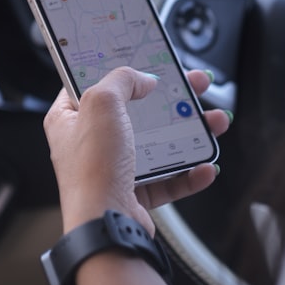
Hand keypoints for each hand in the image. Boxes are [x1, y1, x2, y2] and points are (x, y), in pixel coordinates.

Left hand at [43, 66, 231, 235]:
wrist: (106, 223)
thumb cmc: (92, 168)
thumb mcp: (101, 103)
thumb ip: (121, 80)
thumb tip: (141, 78)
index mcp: (69, 119)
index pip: (92, 84)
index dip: (119, 71)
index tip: (145, 61)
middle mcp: (89, 144)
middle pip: (136, 111)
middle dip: (171, 99)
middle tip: (195, 86)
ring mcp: (113, 169)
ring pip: (158, 143)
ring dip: (190, 132)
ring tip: (215, 122)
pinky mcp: (134, 193)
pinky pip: (167, 179)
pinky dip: (189, 173)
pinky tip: (205, 165)